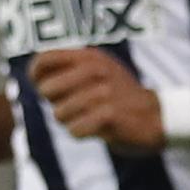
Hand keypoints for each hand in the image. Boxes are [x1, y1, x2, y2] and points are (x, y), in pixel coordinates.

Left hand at [29, 47, 164, 152]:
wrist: (155, 116)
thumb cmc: (116, 95)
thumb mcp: (97, 72)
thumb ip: (67, 70)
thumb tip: (35, 79)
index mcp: (90, 56)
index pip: (44, 59)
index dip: (35, 75)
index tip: (42, 85)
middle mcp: (96, 70)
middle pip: (47, 89)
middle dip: (54, 103)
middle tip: (75, 105)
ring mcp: (103, 92)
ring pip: (59, 113)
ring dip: (70, 121)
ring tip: (89, 116)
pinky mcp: (109, 115)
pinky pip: (74, 130)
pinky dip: (81, 133)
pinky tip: (97, 128)